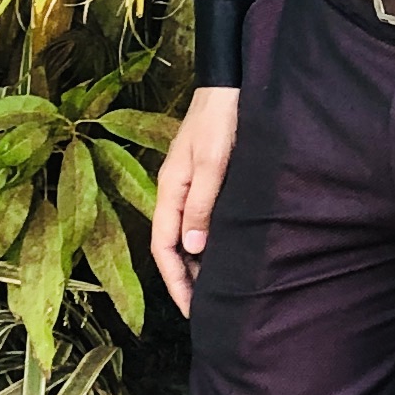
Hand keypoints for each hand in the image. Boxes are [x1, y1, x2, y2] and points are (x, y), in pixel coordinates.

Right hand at [152, 85, 242, 311]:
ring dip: (197, 263)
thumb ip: (201, 203)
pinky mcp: (207, 179)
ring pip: (187, 235)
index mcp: (170, 189)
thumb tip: (192, 248)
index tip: (192, 310)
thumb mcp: (211, 162)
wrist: (231, 84)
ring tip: (217, 291)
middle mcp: (176, 191)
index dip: (175, 281)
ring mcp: (190, 185)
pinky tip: (225, 253)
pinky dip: (208, 243)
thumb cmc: (220, 119)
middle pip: (172, 246)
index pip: (163, 247)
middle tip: (206, 310)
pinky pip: (200, 220)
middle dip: (184, 279)